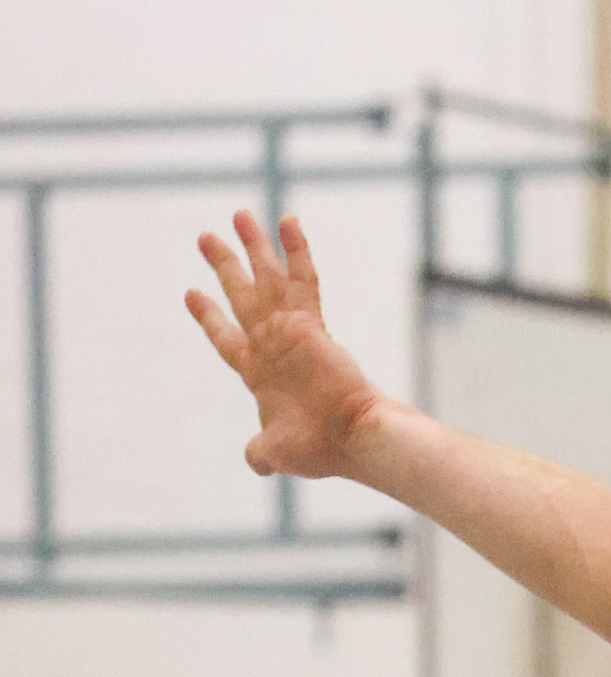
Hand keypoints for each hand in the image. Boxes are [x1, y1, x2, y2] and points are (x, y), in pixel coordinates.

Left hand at [186, 212, 388, 482]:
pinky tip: (287, 220)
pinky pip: (302, 278)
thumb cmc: (320, 449)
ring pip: (268, 278)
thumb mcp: (275, 454)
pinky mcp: (310, 321)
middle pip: (243, 296)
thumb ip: (260, 454)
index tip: (192, 293)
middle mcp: (272, 345)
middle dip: (225, 266)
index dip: (209, 316)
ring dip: (253, 247)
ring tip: (238, 214)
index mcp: (260, 373)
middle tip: (205, 238)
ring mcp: (291, 330)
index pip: (228, 337)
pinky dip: (295, 249)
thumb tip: (256, 462)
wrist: (354, 438)